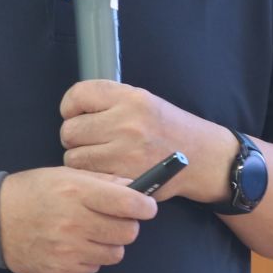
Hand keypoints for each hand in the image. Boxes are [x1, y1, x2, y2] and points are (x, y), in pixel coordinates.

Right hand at [0, 167, 158, 272]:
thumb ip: (102, 180)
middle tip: (115, 219)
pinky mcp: (60, 272)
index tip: (147, 206)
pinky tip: (74, 245)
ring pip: (114, 254)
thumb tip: (134, 186)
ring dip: (108, 244)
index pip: (128, 203)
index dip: (145, 205)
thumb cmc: (33, 192)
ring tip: (90, 232)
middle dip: (127, 225)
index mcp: (76, 192)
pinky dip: (90, 258)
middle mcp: (73, 223)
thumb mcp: (65, 175)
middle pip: (128, 233)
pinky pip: (93, 268)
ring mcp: (66, 251)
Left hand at [58, 81, 230, 204]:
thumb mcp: (145, 101)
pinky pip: (88, 177)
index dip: (70, 107)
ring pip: (74, 157)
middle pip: (70, 130)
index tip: (75, 114)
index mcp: (131, 98)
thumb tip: (72, 110)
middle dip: (75, 137)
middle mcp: (127, 122)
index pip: (78, 95)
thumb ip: (110, 102)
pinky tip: (106, 171)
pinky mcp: (126, 177)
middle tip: (90, 141)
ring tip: (100, 158)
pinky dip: (92, 176)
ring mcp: (126, 152)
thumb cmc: (170, 129)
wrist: (203, 157)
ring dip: (81, 159)